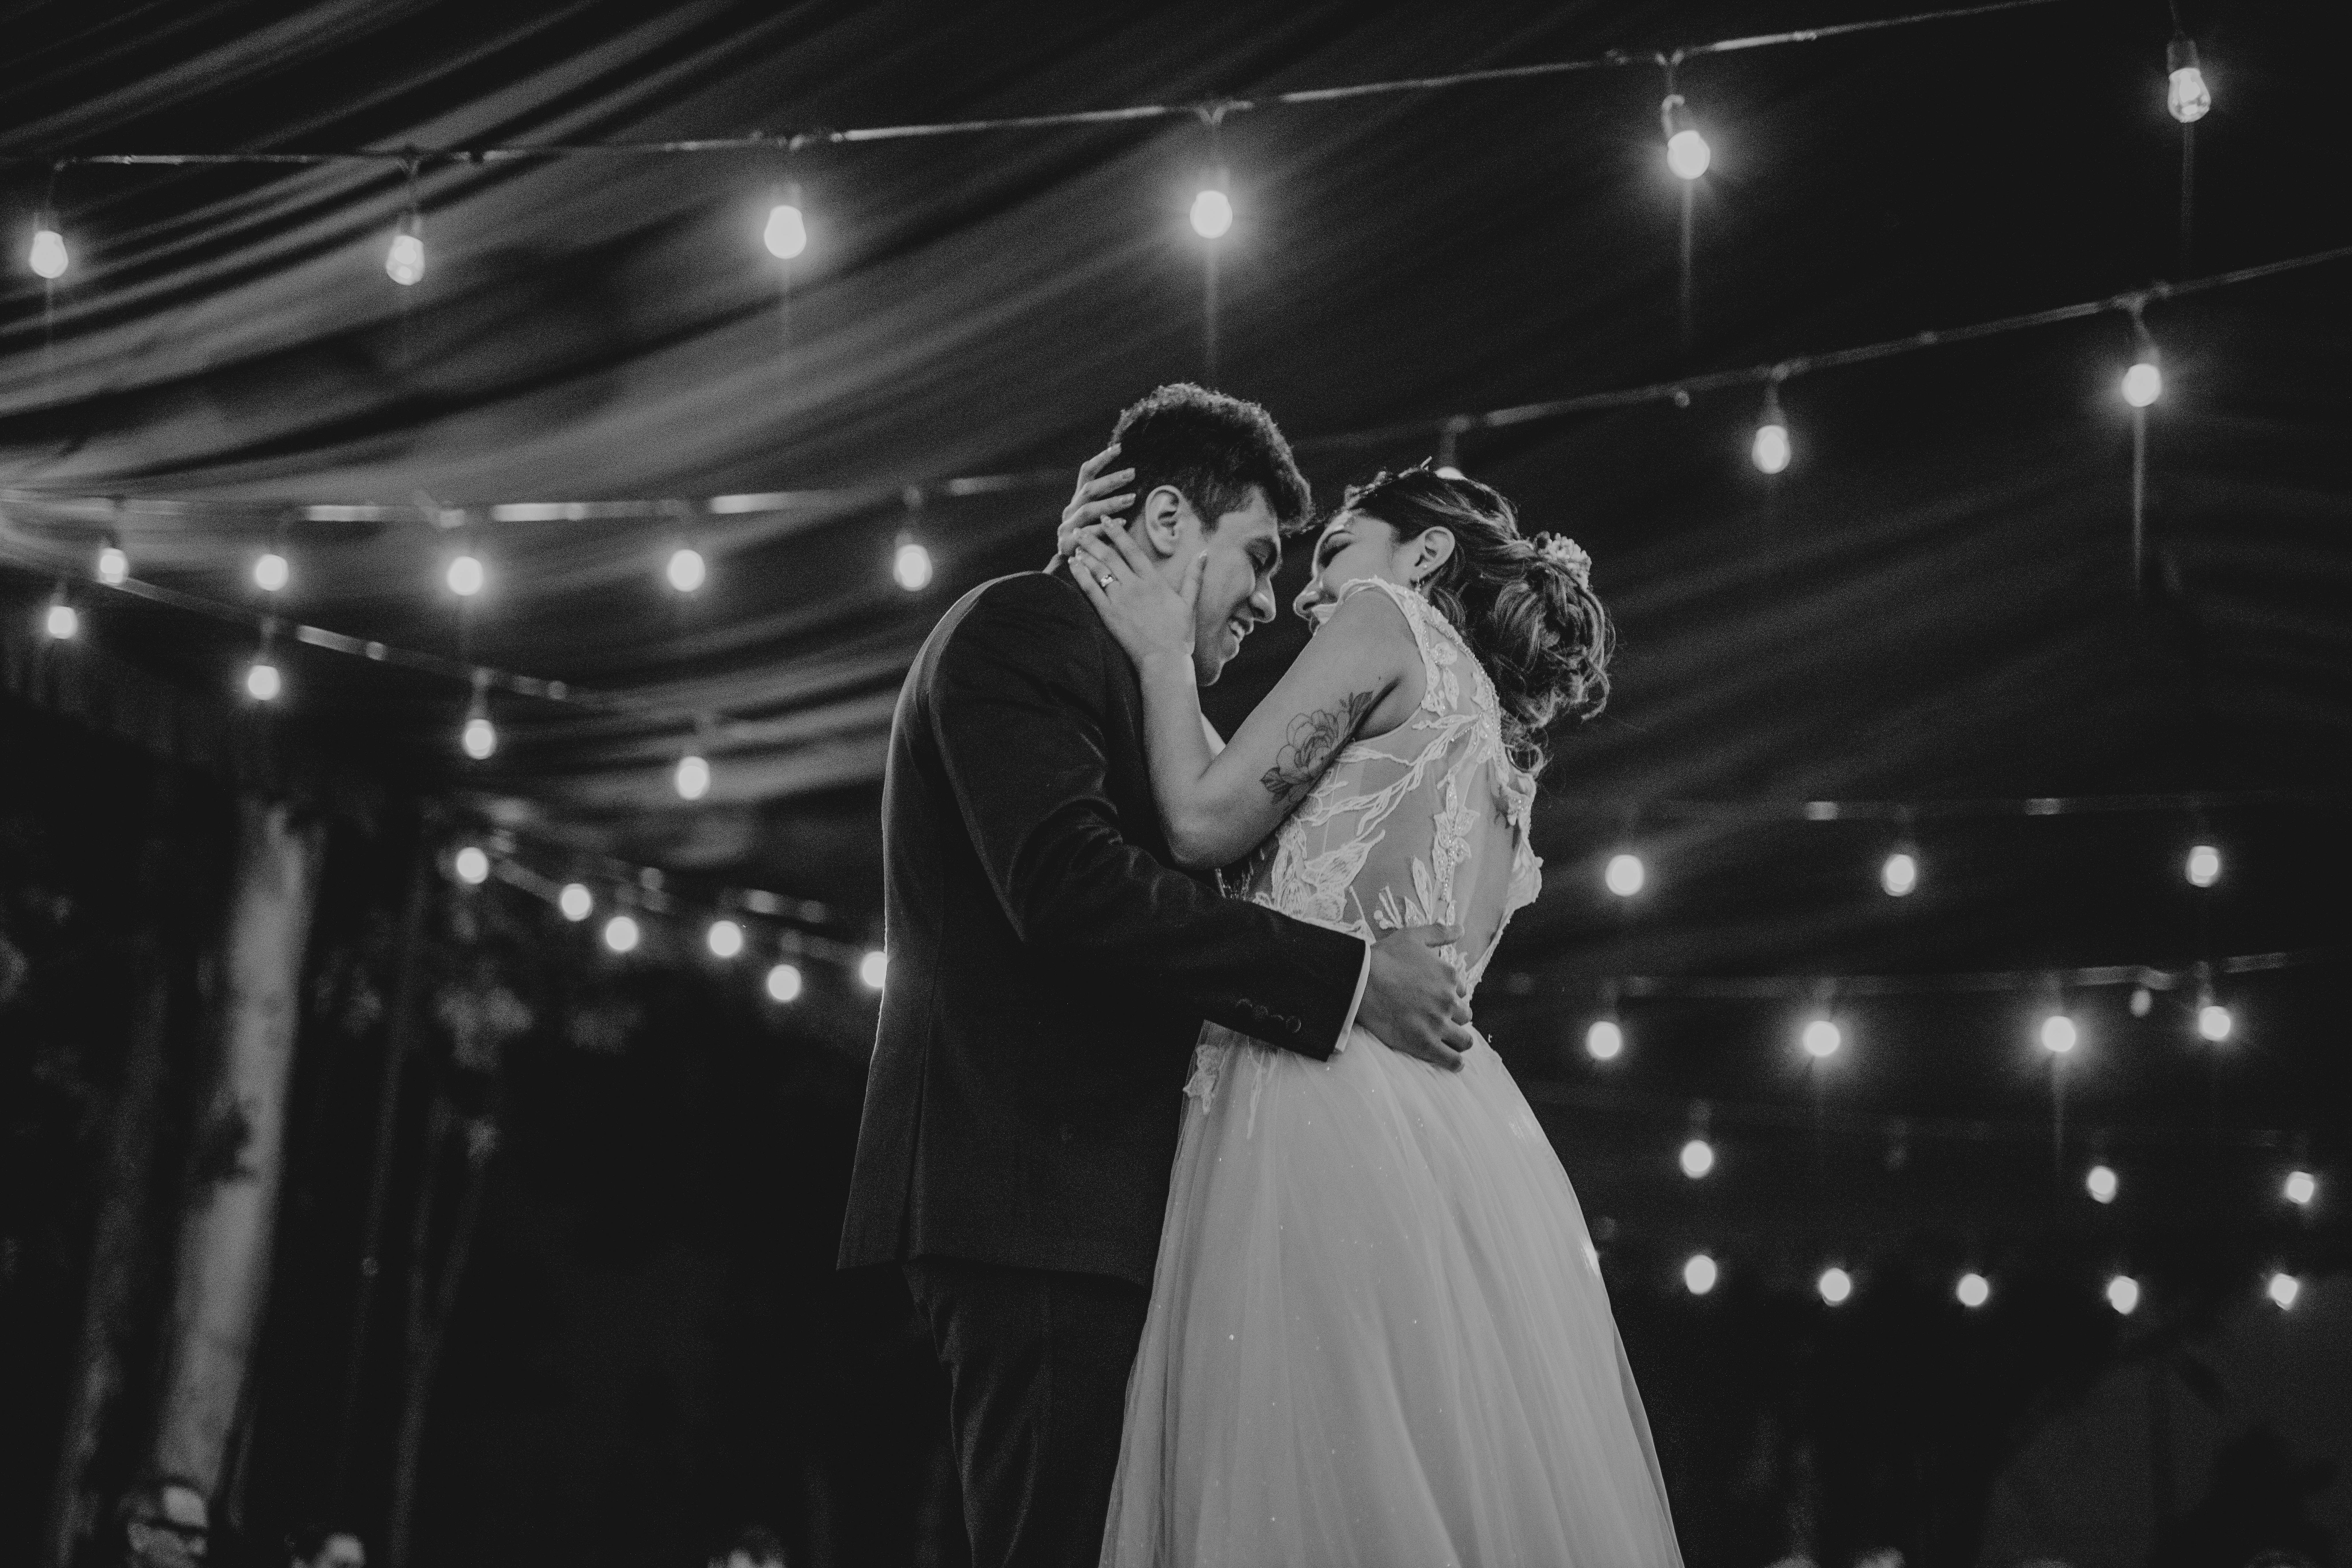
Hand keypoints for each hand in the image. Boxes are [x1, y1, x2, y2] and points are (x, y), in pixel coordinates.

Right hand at [1056, 443, 1135, 560]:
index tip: (1119, 448)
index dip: (1101, 459)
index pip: (1087, 472)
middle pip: (1089, 489)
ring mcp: (1068, 527)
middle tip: (1132, 473)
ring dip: (1111, 503)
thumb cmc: (1093, 541)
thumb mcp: (1098, 518)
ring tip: (1132, 498)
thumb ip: (1108, 500)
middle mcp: (1071, 510)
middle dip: (1111, 480)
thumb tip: (1133, 477)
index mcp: (1078, 500)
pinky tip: (1123, 524)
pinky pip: (1089, 534)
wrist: (1072, 570)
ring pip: (1089, 510)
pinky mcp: (1068, 544)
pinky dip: (1106, 528)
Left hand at [1069, 518, 1202, 668]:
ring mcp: (1120, 600)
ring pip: (1099, 569)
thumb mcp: (1190, 603)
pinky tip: (1074, 564)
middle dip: (1095, 539)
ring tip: (1076, 543)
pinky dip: (1081, 574)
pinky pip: (1091, 589)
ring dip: (1086, 554)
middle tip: (1082, 529)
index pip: (1132, 550)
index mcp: (1154, 581)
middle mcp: (1135, 586)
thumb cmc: (1179, 635)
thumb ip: (1194, 577)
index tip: (1107, 521)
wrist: (1164, 660)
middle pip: (1111, 556)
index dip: (1118, 533)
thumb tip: (1204, 554)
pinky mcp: (1109, 614)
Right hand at [1358, 924, 1472, 1070]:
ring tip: (1449, 1042)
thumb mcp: (1413, 936)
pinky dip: (1455, 1062)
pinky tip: (1453, 1062)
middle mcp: (1448, 1001)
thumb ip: (1439, 932)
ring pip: (1463, 1040)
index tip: (1436, 998)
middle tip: (1438, 1019)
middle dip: (1454, 1018)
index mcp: (1449, 977)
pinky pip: (1452, 1060)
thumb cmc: (1384, 957)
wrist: (1360, 982)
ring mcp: (1438, 1024)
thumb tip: (1460, 928)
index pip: (1460, 992)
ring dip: (1458, 1041)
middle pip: (1464, 1016)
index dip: (1449, 995)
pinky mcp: (1425, 1044)